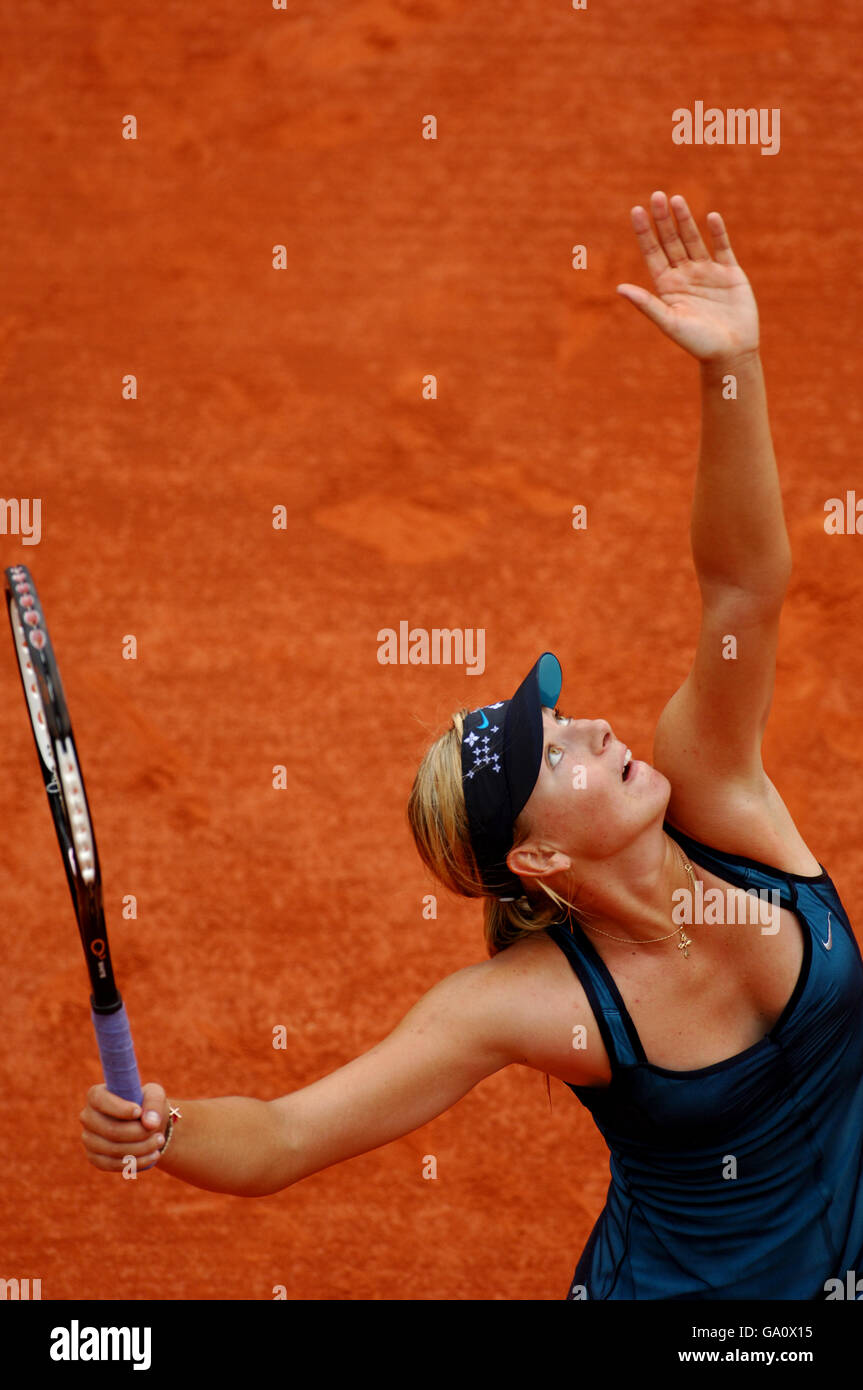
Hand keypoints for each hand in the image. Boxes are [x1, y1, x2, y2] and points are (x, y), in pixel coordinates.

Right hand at [80, 1081, 167, 1172]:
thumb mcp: (155, 1095)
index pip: (101, 1101)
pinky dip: (136, 1162)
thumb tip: (150, 1123)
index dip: (120, 1108)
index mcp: (97, 1095)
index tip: (139, 1112)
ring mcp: (88, 1139)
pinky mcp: (94, 1158)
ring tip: (159, 1141)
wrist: (146, 1125)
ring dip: (141, 1148)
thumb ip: (154, 1103)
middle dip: (138, 1133)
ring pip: (114, 1150)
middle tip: (157, 1131)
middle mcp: (88, 1117)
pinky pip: (113, 1164)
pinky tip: (153, 1155)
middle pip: (110, 1130)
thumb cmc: (147, 1104)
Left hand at [616, 191, 758, 362]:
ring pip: (694, 240)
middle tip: (656, 196)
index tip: (636, 211)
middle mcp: (685, 275)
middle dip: (663, 219)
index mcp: (667, 286)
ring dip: (685, 220)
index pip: (652, 253)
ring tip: (676, 200)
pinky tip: (711, 217)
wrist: (731, 353)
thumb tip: (618, 288)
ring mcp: (707, 272)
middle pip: (671, 241)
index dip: (644, 232)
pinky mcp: (730, 273)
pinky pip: (722, 247)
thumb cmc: (697, 343)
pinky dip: (717, 233)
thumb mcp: (669, 322)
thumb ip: (646, 304)